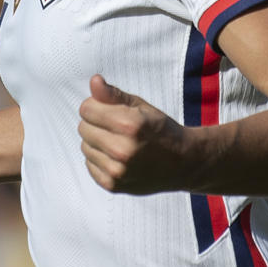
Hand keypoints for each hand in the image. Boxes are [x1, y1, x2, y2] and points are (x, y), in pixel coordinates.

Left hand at [77, 75, 189, 194]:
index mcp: (129, 125)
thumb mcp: (142, 107)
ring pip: (85, 147)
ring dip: (96, 142)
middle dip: (95, 123)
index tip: (108, 110)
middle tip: (115, 127)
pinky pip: (89, 165)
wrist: (184, 163)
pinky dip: (99, 160)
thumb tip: (94, 81)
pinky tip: (117, 158)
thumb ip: (114, 94)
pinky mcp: (114, 185)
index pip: (87, 109)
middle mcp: (122, 149)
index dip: (96, 106)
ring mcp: (117, 171)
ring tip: (118, 142)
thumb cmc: (162, 130)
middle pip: (83, 128)